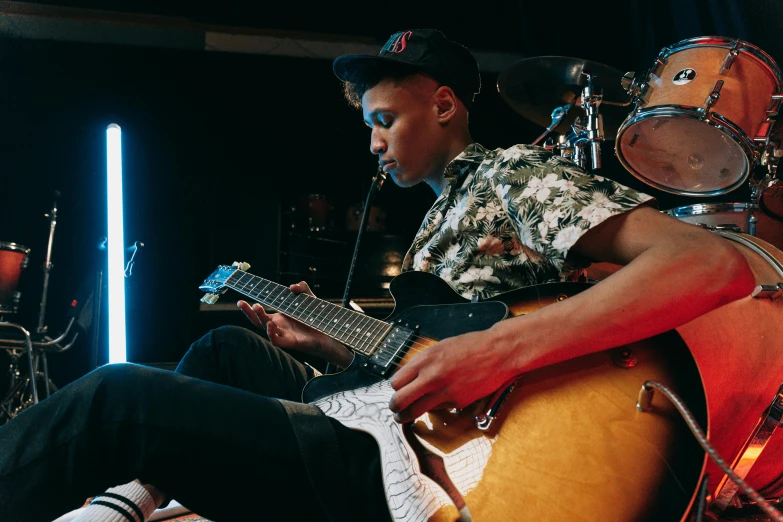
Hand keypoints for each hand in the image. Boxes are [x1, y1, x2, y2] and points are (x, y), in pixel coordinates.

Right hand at [237, 281, 352, 366]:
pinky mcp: (290, 342)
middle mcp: (278, 327)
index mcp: (279, 318)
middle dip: (249, 312)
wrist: (328, 334)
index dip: (250, 308)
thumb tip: (293, 285)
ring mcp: (283, 335)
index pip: (260, 313)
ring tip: (257, 307)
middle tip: (242, 303)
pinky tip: (270, 324)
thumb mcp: (309, 300)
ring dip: (260, 319)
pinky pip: (276, 340)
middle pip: (258, 321)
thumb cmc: (315, 319)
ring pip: (266, 329)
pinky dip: (271, 333)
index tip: (240, 300)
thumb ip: (302, 290)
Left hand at [388, 329, 516, 423]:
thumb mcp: (440, 348)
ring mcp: (444, 391)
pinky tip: (442, 400)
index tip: (396, 391)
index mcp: (425, 360)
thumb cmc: (471, 347)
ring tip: (402, 417)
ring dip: (406, 415)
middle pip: (400, 400)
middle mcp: (431, 376)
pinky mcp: (457, 402)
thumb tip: (409, 377)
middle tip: (394, 409)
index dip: (395, 388)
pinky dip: (438, 407)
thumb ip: (423, 363)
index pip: (396, 382)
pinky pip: (439, 408)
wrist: (497, 352)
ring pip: (415, 410)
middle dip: (394, 407)